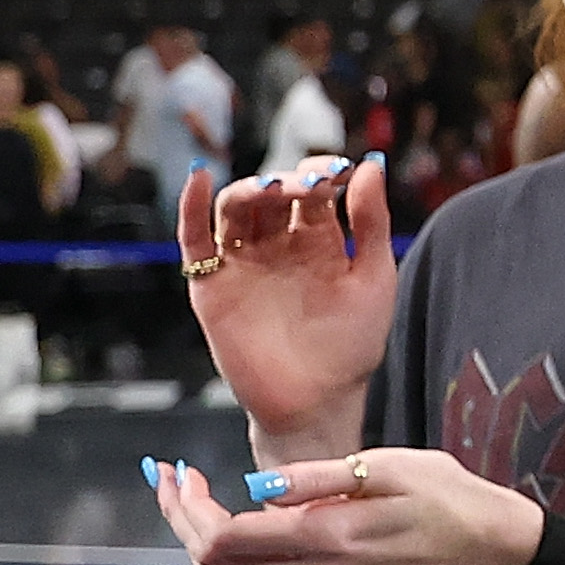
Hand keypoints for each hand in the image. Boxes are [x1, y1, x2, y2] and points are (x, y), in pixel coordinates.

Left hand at [147, 449, 543, 564]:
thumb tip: (257, 485)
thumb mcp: (387, 466)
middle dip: (184, 522)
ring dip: (202, 557)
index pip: (224, 538)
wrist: (480, 547)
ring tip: (200, 515)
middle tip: (177, 483)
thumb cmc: (440, 494)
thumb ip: (318, 477)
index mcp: (327, 538)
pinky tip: (233, 559)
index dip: (190, 507)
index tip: (184, 472)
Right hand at [179, 161, 395, 455]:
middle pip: (273, 194)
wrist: (317, 400)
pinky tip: (201, 181)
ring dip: (249, 189)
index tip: (339, 171)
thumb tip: (369, 164)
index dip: (323, 173)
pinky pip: (194, 240)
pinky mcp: (211, 285)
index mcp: (320, 240)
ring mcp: (243, 263)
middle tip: (309, 186)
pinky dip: (192, 207)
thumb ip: (372, 222)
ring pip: (235, 209)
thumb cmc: (352, 344)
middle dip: (289, 182)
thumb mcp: (373, 277)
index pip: (314, 189)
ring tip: (271, 188)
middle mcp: (278, 246)